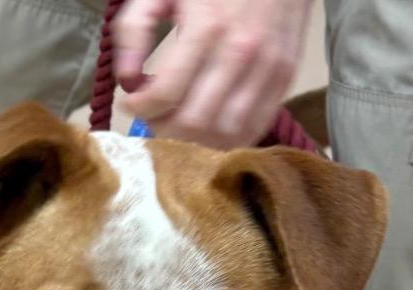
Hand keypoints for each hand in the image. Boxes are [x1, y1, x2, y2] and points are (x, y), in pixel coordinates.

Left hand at [114, 0, 312, 149]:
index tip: (131, 104)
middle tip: (154, 118)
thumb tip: (127, 79)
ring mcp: (267, 68)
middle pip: (194, 123)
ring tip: (179, 125)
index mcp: (206, 25)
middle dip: (165, 129)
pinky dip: (228, 141)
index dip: (141, 108)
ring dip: (196, 141)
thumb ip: (135, 28)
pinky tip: (209, 129)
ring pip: (225, 135)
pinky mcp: (285, 79)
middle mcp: (240, 52)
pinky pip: (254, 129)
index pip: (166, 94)